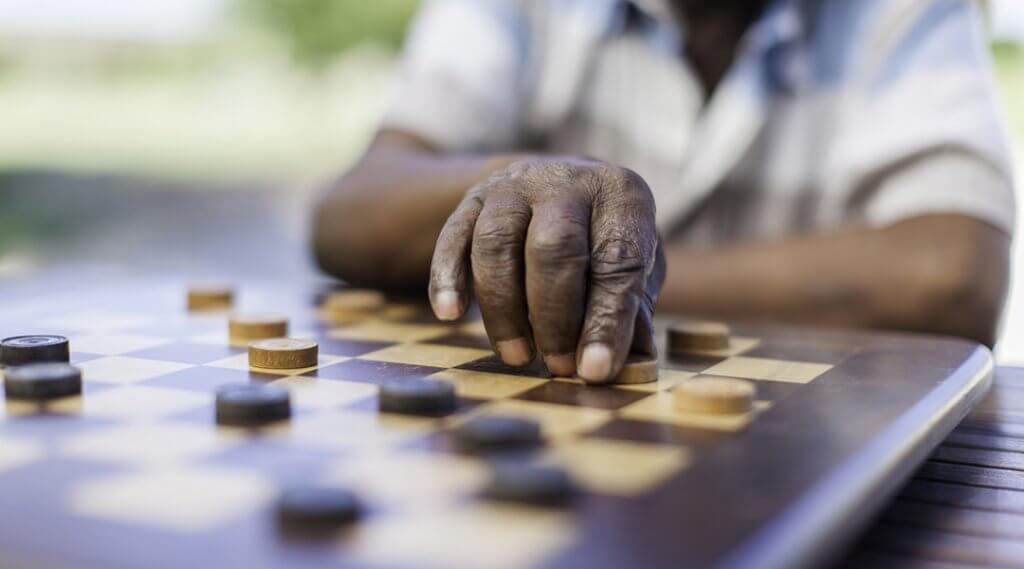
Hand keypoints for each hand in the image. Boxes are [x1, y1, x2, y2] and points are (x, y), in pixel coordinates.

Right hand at [428, 157, 664, 382]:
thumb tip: (624, 364)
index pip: (617, 260)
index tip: (594, 370)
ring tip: (517, 356)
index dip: (606, 320)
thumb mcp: (636, 262)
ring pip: (496, 243)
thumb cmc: (602, 236)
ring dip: (503, 309)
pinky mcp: (472, 198)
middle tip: (558, 366)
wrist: (553, 183)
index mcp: (620, 193)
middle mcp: (566, 182)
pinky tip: (450, 314)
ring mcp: (514, 186)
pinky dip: (447, 277)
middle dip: (554, 317)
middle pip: (553, 247)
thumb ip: (632, 308)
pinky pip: (452, 237)